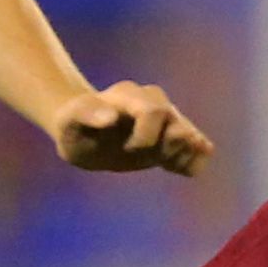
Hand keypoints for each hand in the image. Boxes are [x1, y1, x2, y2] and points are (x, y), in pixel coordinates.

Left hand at [51, 81, 212, 175]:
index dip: (146, 135)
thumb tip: (110, 118)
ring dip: (183, 154)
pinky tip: (182, 169)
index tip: (128, 150)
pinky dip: (194, 160)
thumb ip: (87, 114)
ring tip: (166, 162)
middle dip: (166, 146)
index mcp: (131, 97)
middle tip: (144, 156)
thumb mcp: (71, 121)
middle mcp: (155, 105)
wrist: (85, 135)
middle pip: (178, 124)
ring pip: (190, 136)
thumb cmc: (76, 126)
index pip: (154, 110)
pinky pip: (196, 148)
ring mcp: (166, 123)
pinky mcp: (170, 141)